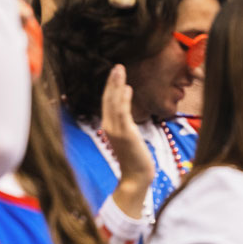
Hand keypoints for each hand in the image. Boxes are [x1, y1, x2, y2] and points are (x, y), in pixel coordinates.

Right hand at [102, 64, 154, 217]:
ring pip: (114, 103)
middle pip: (108, 100)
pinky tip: (128, 88)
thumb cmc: (134, 157)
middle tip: (117, 66)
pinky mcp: (125, 134)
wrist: (135, 178)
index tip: (115, 73)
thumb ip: (125, 118)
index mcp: (109, 126)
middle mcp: (109, 127)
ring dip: (116, 86)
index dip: (110, 87)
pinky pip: (123, 113)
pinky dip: (124, 99)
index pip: (107, 103)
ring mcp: (116, 130)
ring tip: (119, 70)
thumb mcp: (128, 134)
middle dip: (112, 82)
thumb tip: (127, 99)